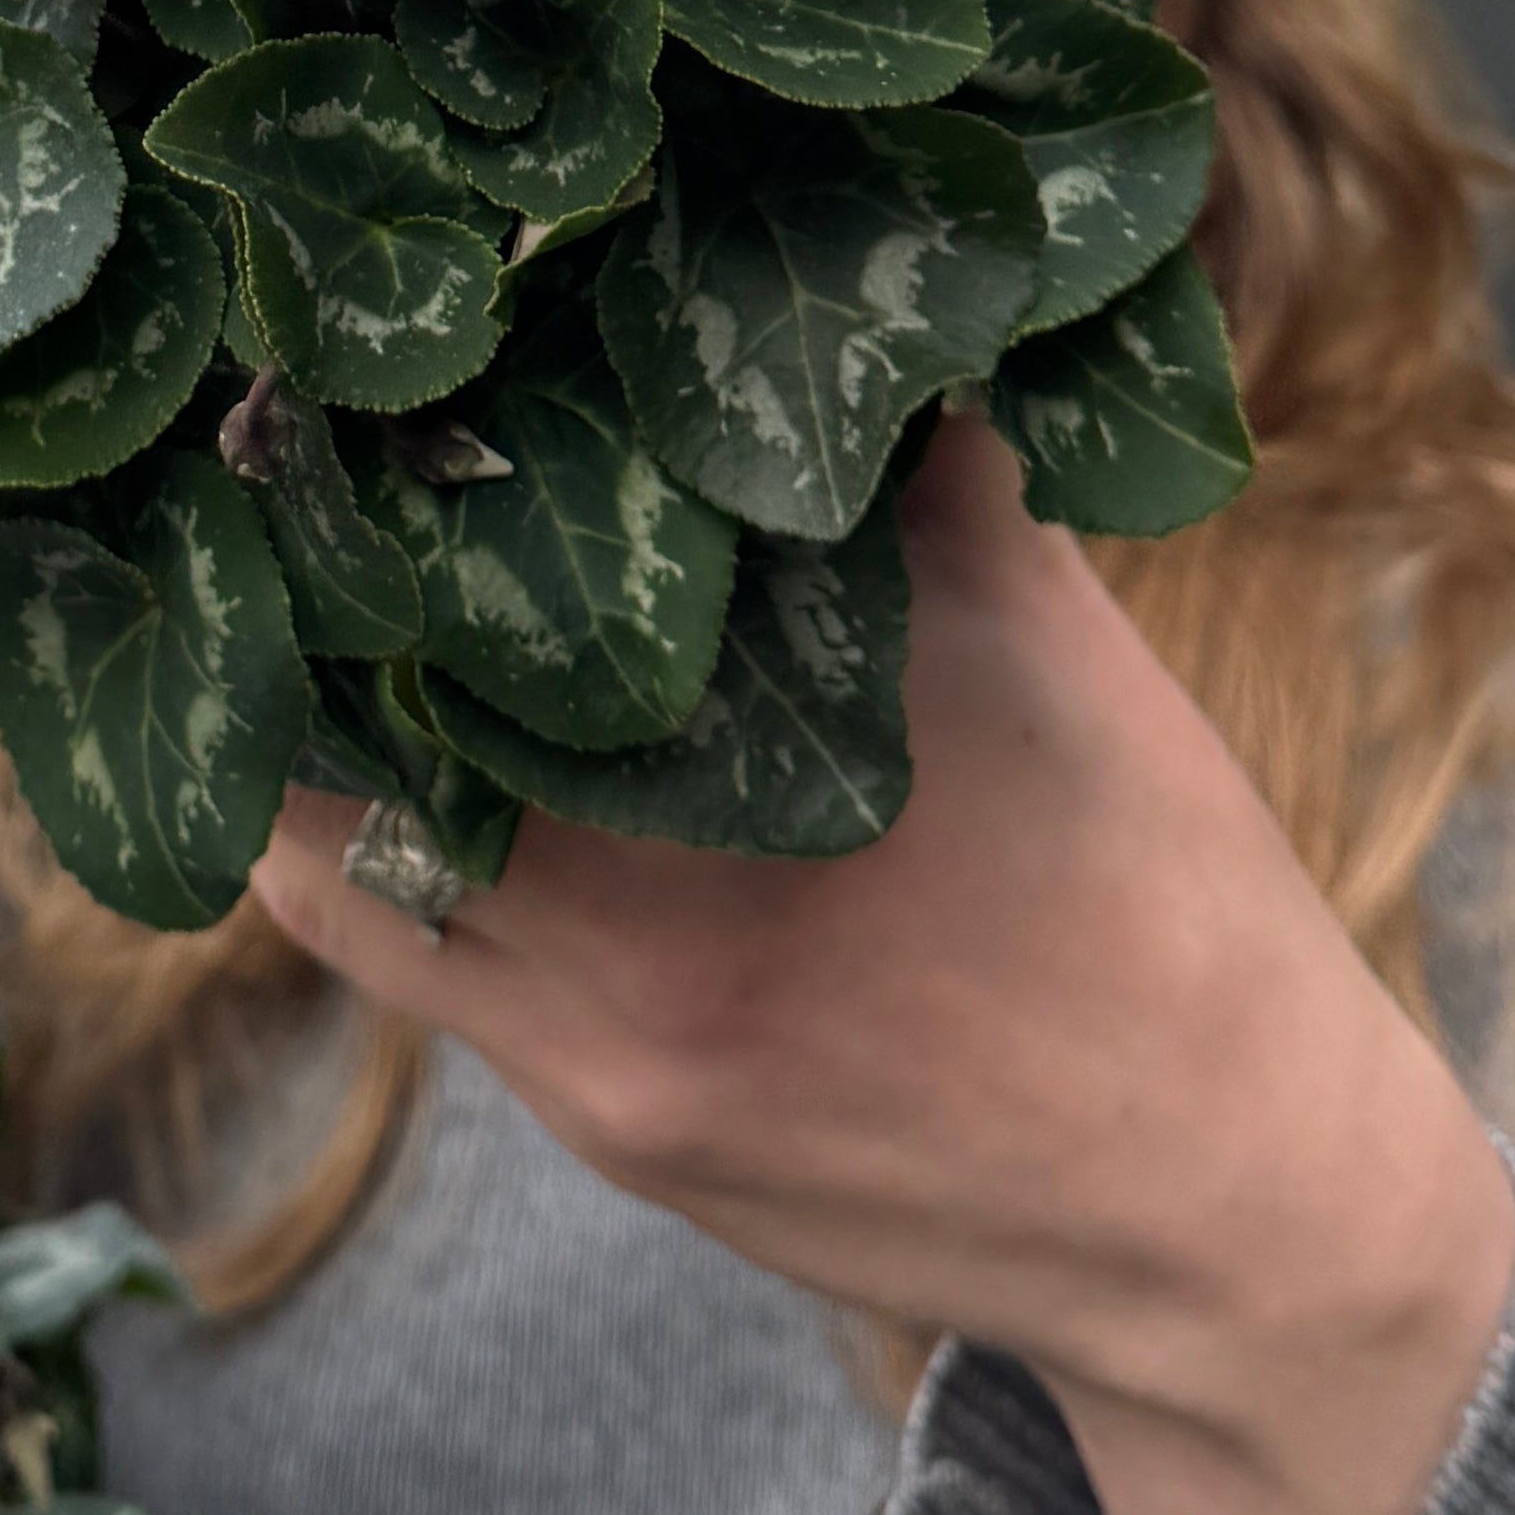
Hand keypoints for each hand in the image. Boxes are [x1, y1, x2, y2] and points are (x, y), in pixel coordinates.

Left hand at [253, 413, 1514, 1514]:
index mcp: (791, 733)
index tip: (340, 402)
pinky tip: (368, 778)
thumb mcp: (1062, 633)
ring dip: (311, 740)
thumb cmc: (1161, 890)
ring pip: (357, 858)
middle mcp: (669, 897)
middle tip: (277, 492)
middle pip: (385, 719)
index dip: (394, 483)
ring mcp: (619, 1031)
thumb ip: (923, 476)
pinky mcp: (613, 1118)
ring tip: (288, 622)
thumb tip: (842, 307)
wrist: (1237, 1207)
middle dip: (318, 601)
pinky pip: (420, 967)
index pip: (507, 578)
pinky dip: (363, 860)